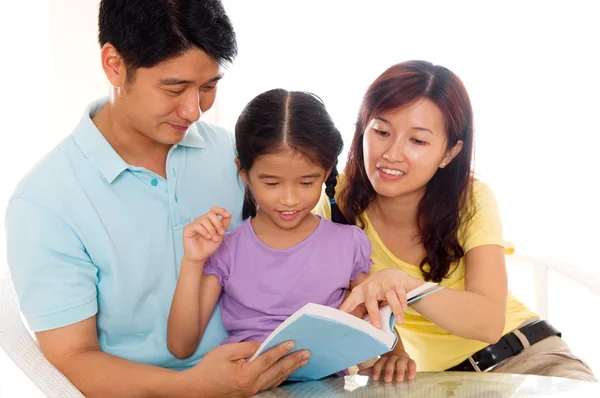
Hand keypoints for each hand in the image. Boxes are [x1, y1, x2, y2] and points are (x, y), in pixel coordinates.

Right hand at [182, 206, 231, 263]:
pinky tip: (208, 237)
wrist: (200, 256)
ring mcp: (194, 224)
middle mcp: (201, 220)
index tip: (227, 215)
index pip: (214, 210)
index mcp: (209, 220)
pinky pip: (197, 226)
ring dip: (212, 230)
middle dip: (218, 223)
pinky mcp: (188, 229)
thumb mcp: (220, 235)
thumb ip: (224, 224)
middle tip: (221, 232)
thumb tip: (230, 214)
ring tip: (214, 238)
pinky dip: (204, 231)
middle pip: (210, 214)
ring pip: (204, 220)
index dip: (221, 210)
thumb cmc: (208, 246)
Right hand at [183, 341, 309, 396]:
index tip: (293, 342)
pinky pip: (270, 385)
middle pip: (277, 371)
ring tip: (302, 361)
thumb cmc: (209, 368)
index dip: (281, 350)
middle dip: (293, 361)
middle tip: (307, 353)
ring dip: (290, 369)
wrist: (196, 389)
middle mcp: (252, 386)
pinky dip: (281, 377)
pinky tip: (287, 372)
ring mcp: (252, 392)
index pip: (268, 359)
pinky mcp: (250, 394)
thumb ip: (247, 348)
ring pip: (276, 379)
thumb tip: (263, 344)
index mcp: (246, 375)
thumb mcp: (226, 352)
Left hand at [339, 269, 420, 327]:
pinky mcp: (395, 283)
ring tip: (400, 320)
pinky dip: (403, 301)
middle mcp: (370, 287)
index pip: (350, 303)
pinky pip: (400, 292)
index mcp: (359, 293)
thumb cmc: (373, 291)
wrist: (389, 274)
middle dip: (374, 314)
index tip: (343, 322)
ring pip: (390, 296)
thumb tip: (351, 328)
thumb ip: (358, 310)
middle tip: (378, 326)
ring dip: (395, 309)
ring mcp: (383, 284)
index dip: (346, 311)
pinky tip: (404, 308)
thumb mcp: (363, 298)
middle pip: (371, 300)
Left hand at [358, 351, 415, 382]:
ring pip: (400, 363)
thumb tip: (359, 372)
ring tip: (399, 380)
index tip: (375, 378)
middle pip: (390, 363)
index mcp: (384, 359)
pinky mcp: (410, 361)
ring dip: (400, 371)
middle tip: (388, 380)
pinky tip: (411, 377)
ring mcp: (402, 359)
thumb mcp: (380, 366)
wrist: (400, 355)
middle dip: (389, 371)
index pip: (379, 364)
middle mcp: (393, 358)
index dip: (377, 371)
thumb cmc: (388, 363)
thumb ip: (371, 370)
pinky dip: (412, 370)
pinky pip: (412, 364)